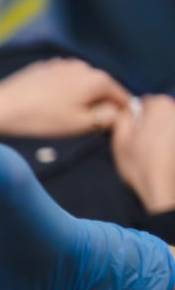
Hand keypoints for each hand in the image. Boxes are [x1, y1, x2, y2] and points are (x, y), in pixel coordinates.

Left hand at [0, 58, 129, 136]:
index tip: (111, 127)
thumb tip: (117, 112)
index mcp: (97, 80)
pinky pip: (63, 82)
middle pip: (101, 89)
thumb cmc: (40, 118)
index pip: (121, 96)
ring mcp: (63, 64)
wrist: (2, 107)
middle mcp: (83, 66)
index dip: (119, 113)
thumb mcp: (79, 124)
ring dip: (79, 99)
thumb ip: (105, 118)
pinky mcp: (46, 67)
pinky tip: (48, 107)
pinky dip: (62, 93)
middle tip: (83, 126)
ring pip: (81, 85)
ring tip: (62, 117)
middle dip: (97, 106)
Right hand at [111, 94, 174, 213]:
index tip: (132, 133)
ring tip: (154, 152)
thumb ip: (122, 117)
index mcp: (159, 106)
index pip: (144, 102)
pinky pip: (172, 136)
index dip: (136, 117)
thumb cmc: (139, 164)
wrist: (162, 187)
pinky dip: (169, 143)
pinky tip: (163, 156)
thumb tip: (126, 109)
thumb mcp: (120, 140)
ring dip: (162, 134)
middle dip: (150, 124)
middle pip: (159, 111)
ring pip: (168, 124)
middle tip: (141, 144)